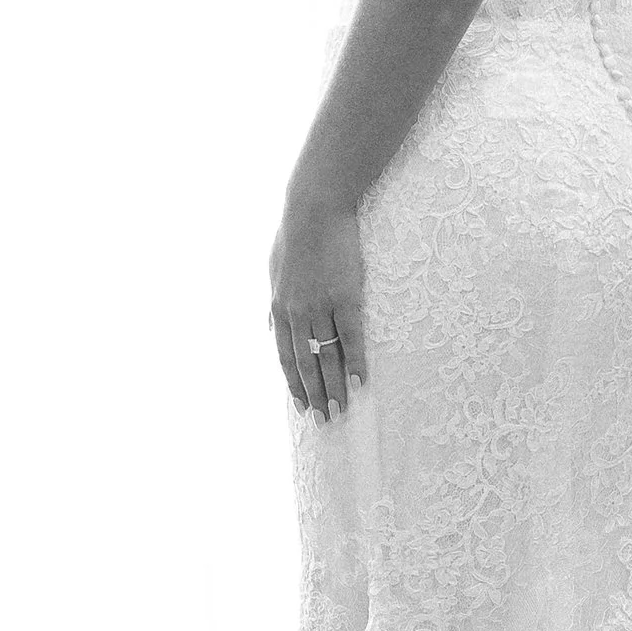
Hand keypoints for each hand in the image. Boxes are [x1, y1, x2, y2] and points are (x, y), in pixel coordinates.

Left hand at [270, 185, 367, 418]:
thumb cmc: (295, 237)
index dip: (294, 385)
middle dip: (316, 395)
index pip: (286, 357)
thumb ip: (274, 305)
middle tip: (325, 420)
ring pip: (327, 356)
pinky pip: (351, 336)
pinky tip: (361, 380)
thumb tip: (270, 328)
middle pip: (306, 364)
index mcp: (279, 309)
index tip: (303, 406)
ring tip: (343, 408)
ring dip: (335, 386)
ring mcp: (321, 306)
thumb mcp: (274, 272)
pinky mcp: (346, 297)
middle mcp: (297, 313)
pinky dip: (355, 361)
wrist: (315, 210)